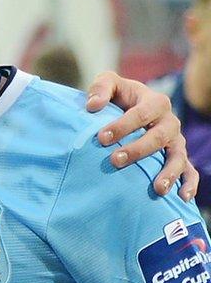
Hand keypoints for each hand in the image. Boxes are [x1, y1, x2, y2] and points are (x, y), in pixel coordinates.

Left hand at [87, 72, 197, 199]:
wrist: (131, 107)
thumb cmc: (119, 97)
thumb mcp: (110, 84)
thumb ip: (101, 88)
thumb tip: (93, 106)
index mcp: (155, 102)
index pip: (142, 113)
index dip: (122, 125)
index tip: (101, 138)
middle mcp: (169, 122)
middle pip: (159, 137)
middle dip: (138, 150)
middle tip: (115, 160)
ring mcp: (176, 141)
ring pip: (178, 156)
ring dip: (168, 172)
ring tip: (157, 189)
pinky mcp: (178, 156)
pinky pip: (190, 171)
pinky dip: (189, 184)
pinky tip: (182, 198)